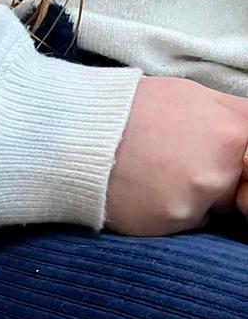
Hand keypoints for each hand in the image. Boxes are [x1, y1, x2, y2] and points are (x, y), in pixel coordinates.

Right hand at [106, 76, 247, 235]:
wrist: (85, 137)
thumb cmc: (138, 110)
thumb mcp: (195, 95)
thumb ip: (235, 116)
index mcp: (233, 134)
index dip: (237, 165)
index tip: (223, 163)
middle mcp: (218, 172)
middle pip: (235, 189)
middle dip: (217, 179)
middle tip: (182, 162)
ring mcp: (193, 201)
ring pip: (211, 208)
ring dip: (194, 197)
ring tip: (161, 174)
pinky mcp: (169, 223)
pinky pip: (185, 222)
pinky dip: (171, 211)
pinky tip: (149, 191)